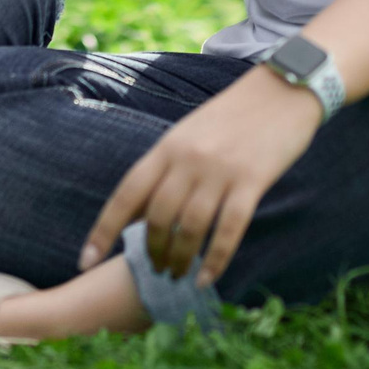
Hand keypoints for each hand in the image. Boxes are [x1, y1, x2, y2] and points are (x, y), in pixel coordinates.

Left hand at [80, 66, 324, 285]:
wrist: (283, 89)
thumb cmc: (232, 118)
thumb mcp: (188, 136)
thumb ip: (164, 172)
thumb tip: (135, 215)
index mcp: (167, 147)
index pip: (126, 194)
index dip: (103, 230)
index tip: (85, 261)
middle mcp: (188, 159)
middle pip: (157, 217)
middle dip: (151, 251)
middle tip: (155, 271)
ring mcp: (220, 171)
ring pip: (189, 227)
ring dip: (179, 259)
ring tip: (176, 277)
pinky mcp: (252, 181)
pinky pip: (229, 229)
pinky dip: (214, 259)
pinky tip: (206, 279)